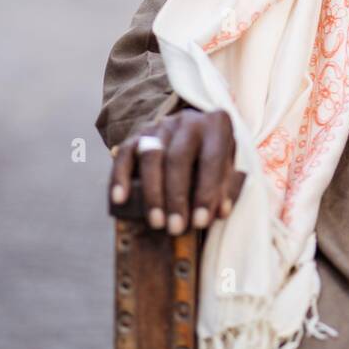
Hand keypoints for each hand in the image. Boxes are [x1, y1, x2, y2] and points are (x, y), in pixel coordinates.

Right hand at [109, 108, 242, 233]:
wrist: (195, 132)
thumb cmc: (215, 157)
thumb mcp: (228, 167)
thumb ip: (226, 189)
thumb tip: (219, 212)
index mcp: (216, 125)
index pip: (212, 159)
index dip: (206, 192)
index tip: (200, 222)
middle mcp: (188, 120)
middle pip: (178, 158)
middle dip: (176, 197)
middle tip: (175, 228)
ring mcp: (161, 125)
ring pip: (150, 156)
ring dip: (152, 193)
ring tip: (156, 222)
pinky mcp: (138, 134)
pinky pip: (125, 153)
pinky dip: (120, 177)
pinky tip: (120, 200)